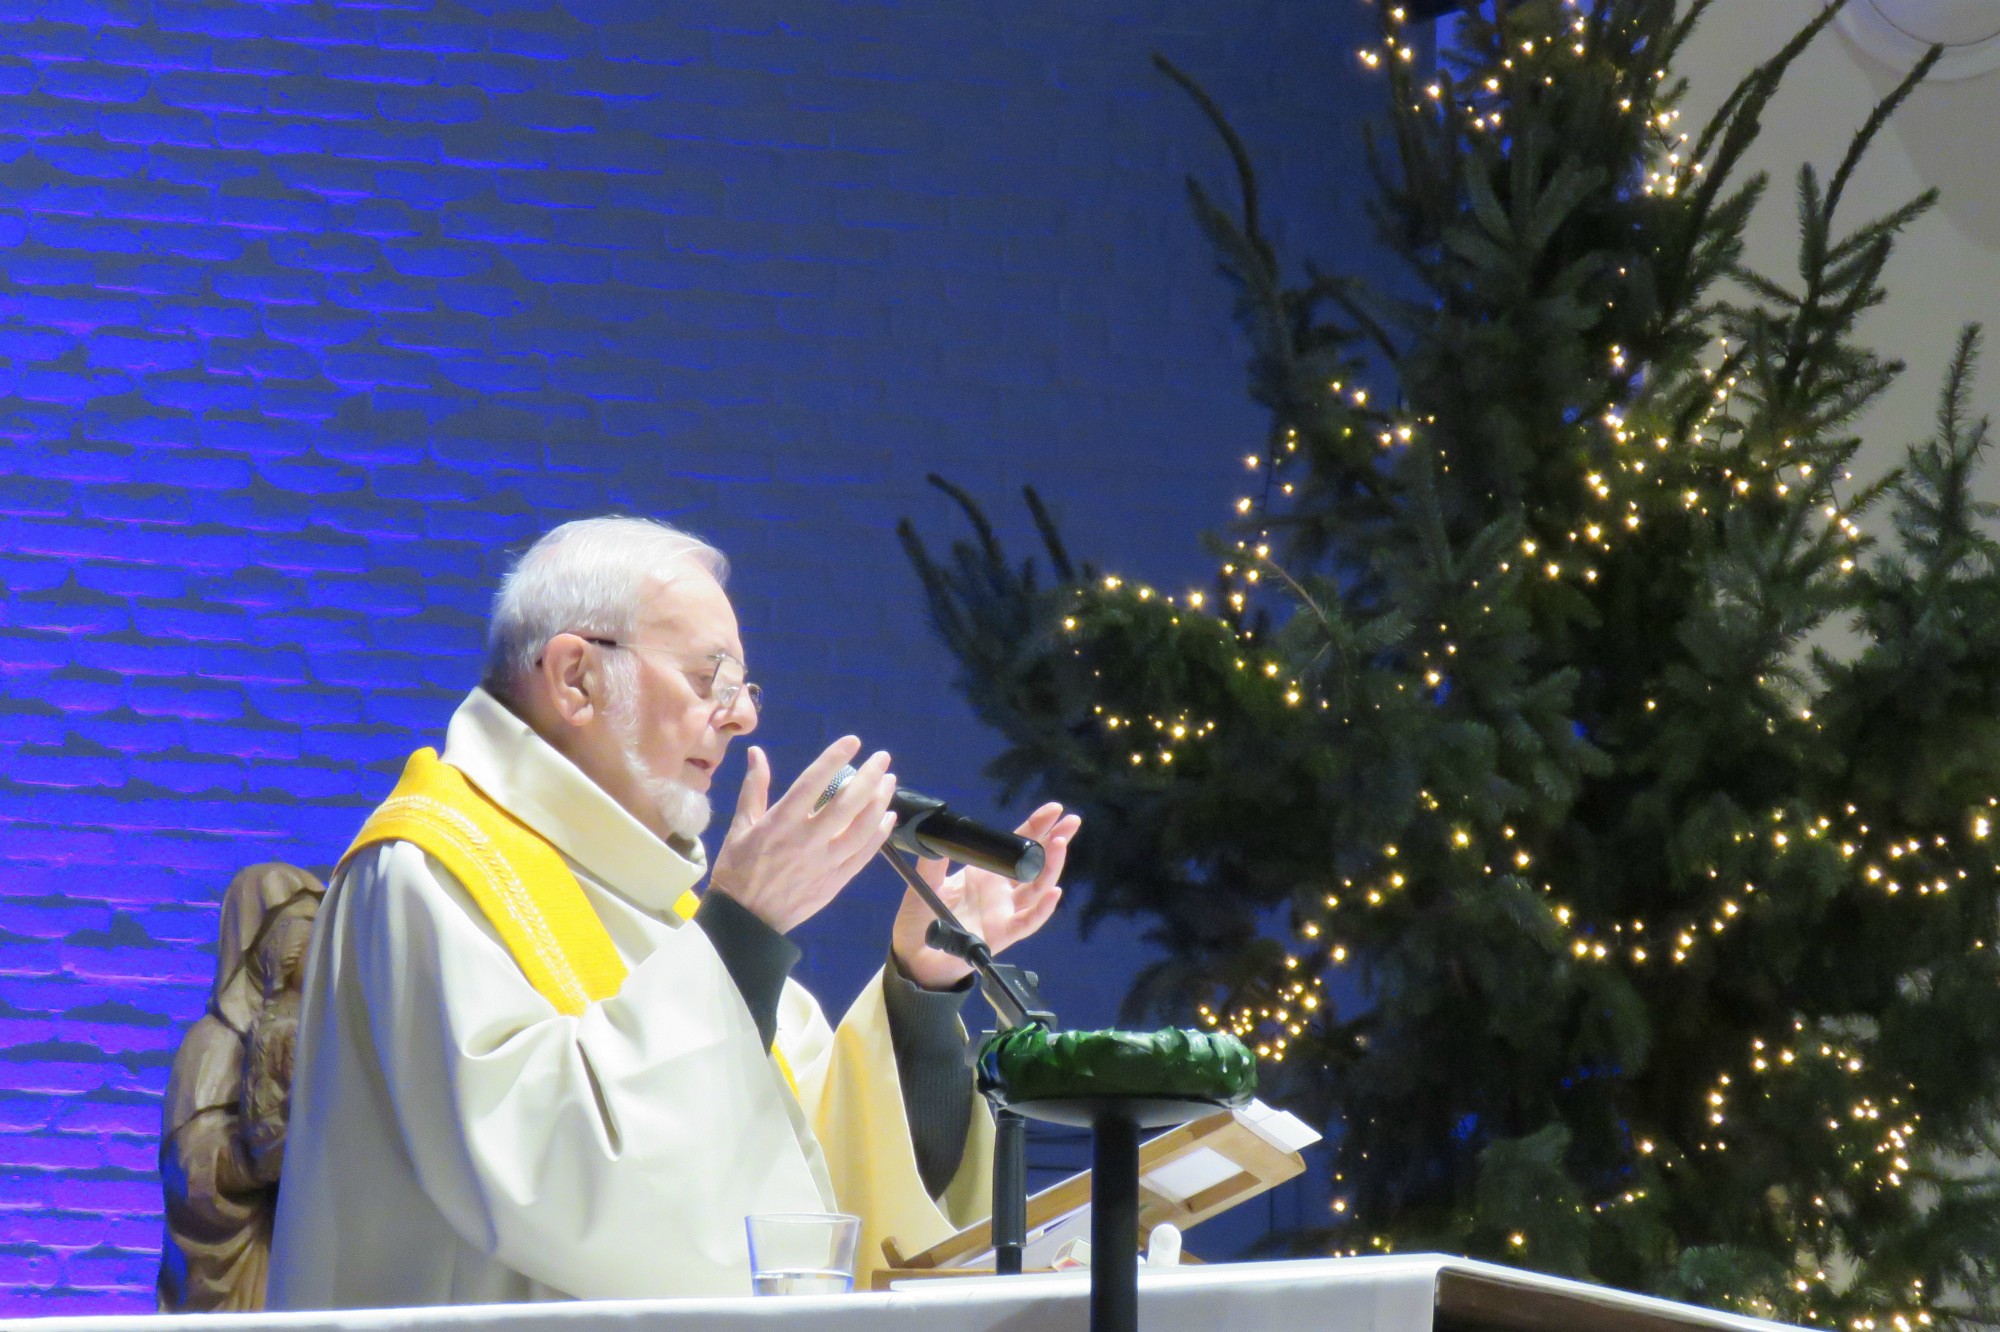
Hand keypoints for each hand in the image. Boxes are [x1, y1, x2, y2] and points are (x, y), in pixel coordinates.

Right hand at [709, 737, 896, 934]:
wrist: (745, 921)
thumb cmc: (737, 870)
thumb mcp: (739, 826)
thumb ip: (754, 788)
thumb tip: (757, 751)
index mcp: (780, 823)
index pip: (812, 783)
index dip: (834, 759)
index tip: (853, 741)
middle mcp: (806, 841)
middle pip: (846, 804)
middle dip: (868, 777)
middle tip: (882, 758)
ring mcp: (824, 863)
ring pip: (861, 829)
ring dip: (879, 803)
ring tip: (889, 782)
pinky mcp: (835, 882)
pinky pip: (863, 855)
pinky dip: (879, 835)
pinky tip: (888, 817)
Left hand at [891, 802, 1079, 989]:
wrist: (915, 955)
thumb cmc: (922, 919)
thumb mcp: (926, 884)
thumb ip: (933, 862)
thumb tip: (937, 835)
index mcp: (985, 873)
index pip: (1016, 846)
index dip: (1035, 827)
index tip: (1053, 810)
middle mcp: (1001, 891)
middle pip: (1036, 863)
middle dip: (1055, 841)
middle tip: (1071, 822)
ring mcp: (1005, 912)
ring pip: (1037, 888)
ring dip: (1051, 867)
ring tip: (1060, 844)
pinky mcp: (1003, 934)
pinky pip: (1028, 921)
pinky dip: (1042, 908)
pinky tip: (1054, 893)